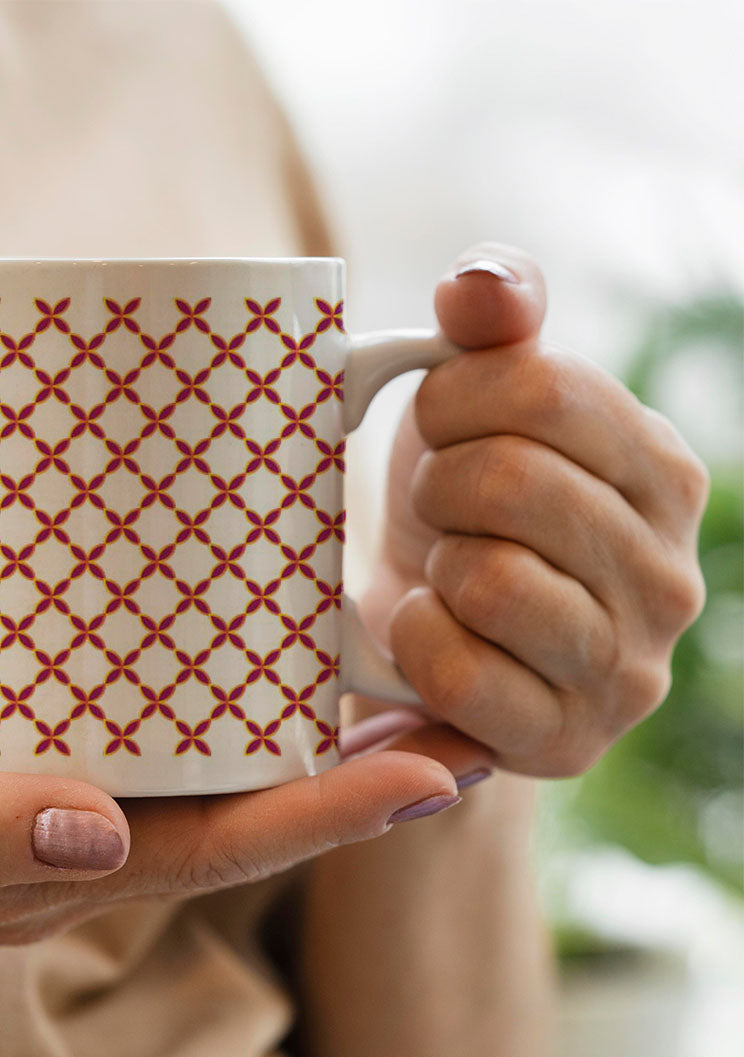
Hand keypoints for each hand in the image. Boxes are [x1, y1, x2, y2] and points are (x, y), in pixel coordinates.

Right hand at [0, 718, 458, 984]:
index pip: (223, 849)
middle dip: (361, 780)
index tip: (438, 770)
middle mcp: (74, 854)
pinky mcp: (25, 773)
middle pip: (249, 821)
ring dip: (308, 748)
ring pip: (213, 787)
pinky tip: (249, 675)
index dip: (335, 815)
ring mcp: (55, 819)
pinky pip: (152, 751)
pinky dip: (220, 719)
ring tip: (397, 691)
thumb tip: (92, 829)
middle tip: (463, 716)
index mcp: (45, 877)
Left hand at [359, 242, 707, 776]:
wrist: (432, 617)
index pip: (544, 390)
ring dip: (435, 564)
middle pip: (509, 483)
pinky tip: (432, 626)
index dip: (452, 399)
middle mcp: (669, 574)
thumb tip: (478, 286)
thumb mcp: (474, 394)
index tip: (436, 424)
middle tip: (437, 505)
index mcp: (663, 470)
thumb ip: (493, 316)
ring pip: (490, 580)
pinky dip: (418, 639)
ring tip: (446, 568)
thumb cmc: (456, 498)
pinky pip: (461, 675)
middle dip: (437, 484)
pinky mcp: (565, 739)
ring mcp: (626, 669)